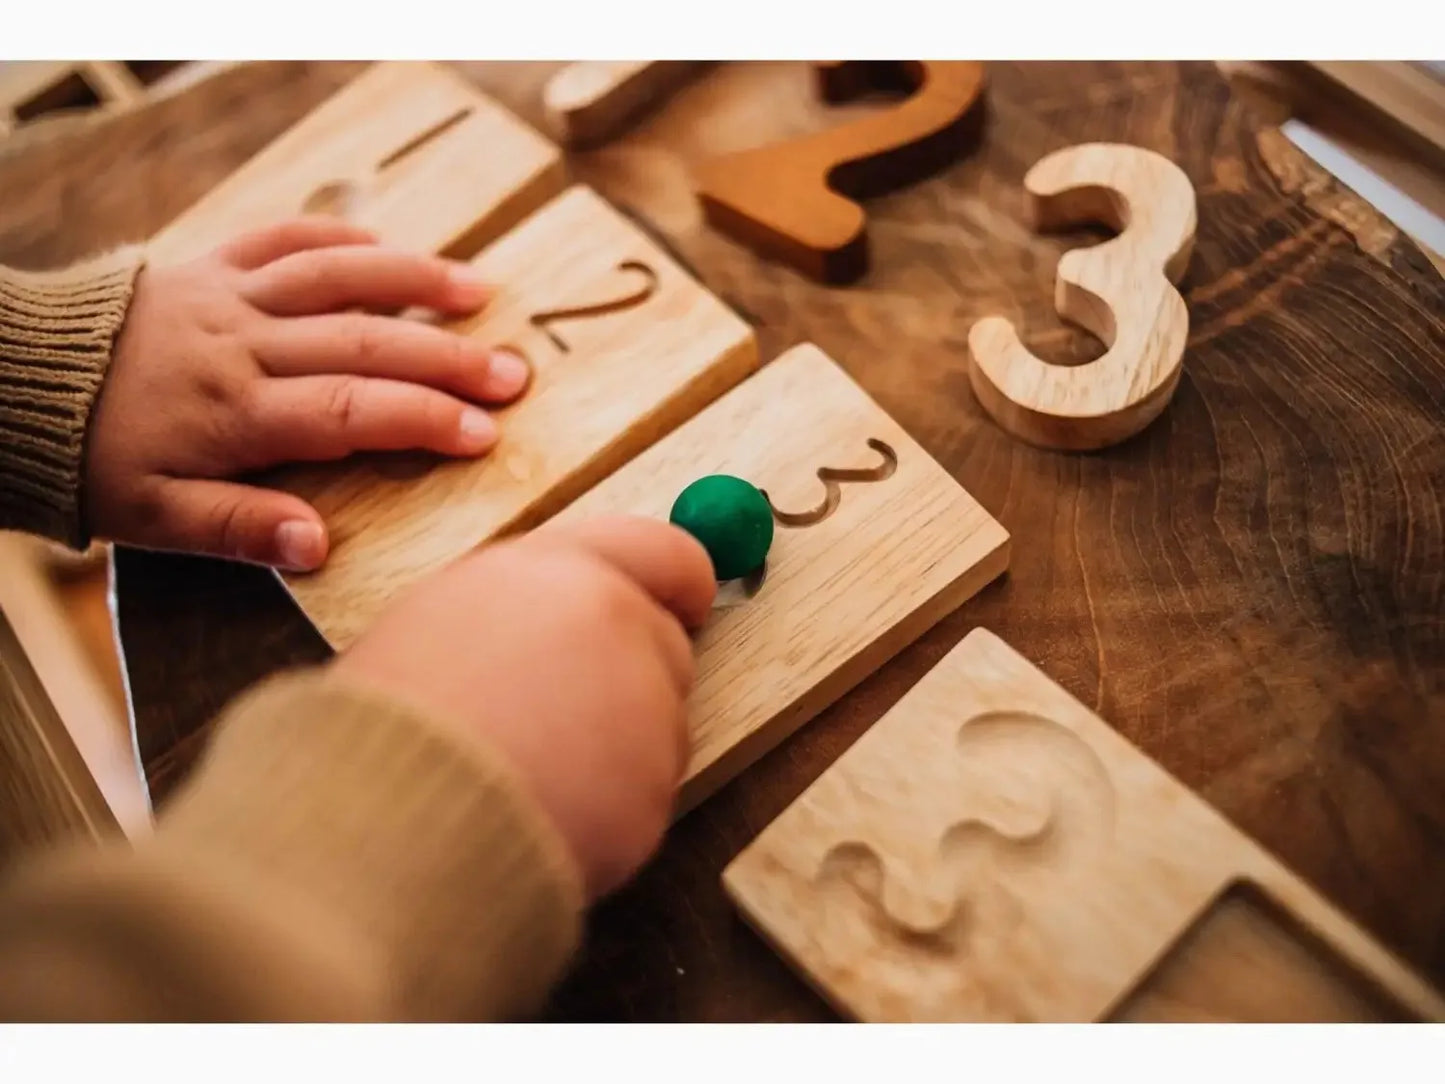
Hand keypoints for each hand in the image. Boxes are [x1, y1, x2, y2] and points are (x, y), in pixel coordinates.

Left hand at [85, 218, 529, 570]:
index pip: (351, 412)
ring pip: (335, 278)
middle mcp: (244, 345)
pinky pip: (281, 237)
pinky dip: (337, 237)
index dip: (423, 421)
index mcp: (236, 413)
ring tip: (478, 289)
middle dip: (447, 358)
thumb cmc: (91, 462)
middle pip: (363, 343)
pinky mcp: (209, 265)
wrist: (11, 386)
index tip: (485, 433)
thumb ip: (238, 530)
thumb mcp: (153, 519)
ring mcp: (228, 296)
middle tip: (514, 371)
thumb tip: (321, 546)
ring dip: (412, 282)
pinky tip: (385, 246)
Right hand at [332, 515, 716, 899]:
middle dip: (630, 678)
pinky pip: (646, 795)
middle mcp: (616, 626)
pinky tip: (541, 812)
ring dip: (618, 747)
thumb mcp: (442, 617)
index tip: (689, 599)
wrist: (387, 821)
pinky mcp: (654, 789)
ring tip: (527, 769)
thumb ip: (524, 603)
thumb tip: (566, 615)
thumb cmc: (391, 722)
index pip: (663, 551)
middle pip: (664, 645)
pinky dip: (610, 809)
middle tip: (559, 717)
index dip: (679, 580)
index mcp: (558, 572)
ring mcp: (645, 709)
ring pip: (660, 725)